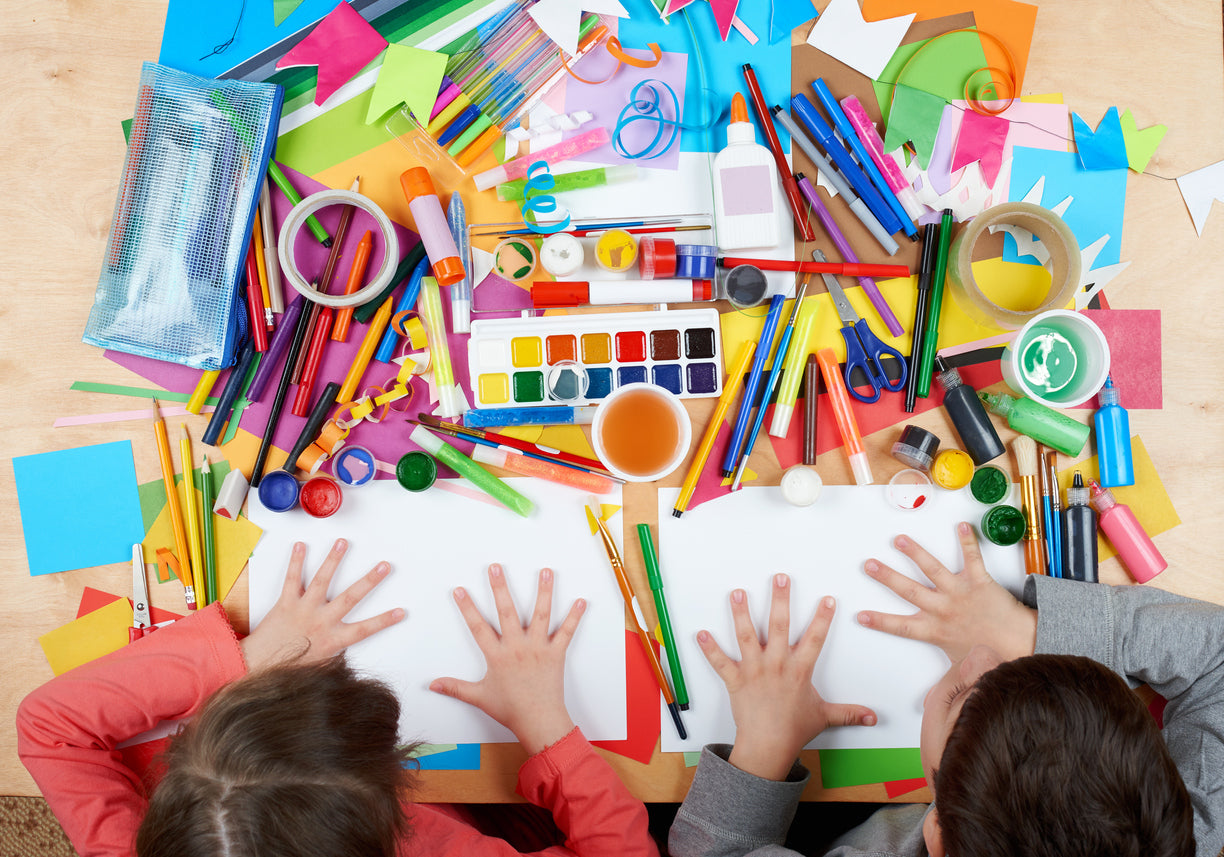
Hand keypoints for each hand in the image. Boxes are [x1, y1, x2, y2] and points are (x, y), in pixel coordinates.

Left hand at [241, 539, 403, 671]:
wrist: (258, 666)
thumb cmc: (289, 669)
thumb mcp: (319, 666)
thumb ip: (334, 652)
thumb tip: (344, 645)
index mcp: (332, 640)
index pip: (364, 630)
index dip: (384, 621)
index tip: (401, 611)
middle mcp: (321, 622)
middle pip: (350, 598)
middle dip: (370, 581)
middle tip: (384, 566)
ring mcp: (304, 610)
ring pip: (322, 581)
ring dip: (334, 560)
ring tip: (343, 542)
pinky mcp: (286, 603)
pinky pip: (292, 579)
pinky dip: (296, 561)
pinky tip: (300, 545)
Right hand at [430, 565, 585, 755]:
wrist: (538, 721)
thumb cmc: (510, 710)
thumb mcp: (479, 697)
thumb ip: (455, 688)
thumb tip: (432, 684)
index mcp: (497, 656)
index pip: (478, 627)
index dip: (467, 608)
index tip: (459, 590)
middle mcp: (517, 647)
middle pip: (506, 612)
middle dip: (500, 588)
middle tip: (496, 567)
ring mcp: (538, 648)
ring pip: (541, 614)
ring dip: (543, 592)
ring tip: (545, 571)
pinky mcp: (556, 653)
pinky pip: (566, 632)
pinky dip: (575, 617)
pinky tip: (581, 601)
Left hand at [698, 574, 875, 781]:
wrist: (768, 747)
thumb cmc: (793, 730)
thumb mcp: (824, 716)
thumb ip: (849, 713)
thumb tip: (873, 717)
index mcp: (799, 670)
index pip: (815, 639)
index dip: (822, 618)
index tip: (827, 599)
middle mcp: (776, 665)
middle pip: (779, 626)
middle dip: (780, 600)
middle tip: (780, 577)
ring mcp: (754, 670)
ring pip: (747, 636)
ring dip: (741, 613)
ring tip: (738, 593)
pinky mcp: (735, 680)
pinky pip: (720, 662)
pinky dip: (709, 648)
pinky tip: (700, 633)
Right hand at [857, 523, 1037, 662]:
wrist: (1022, 646)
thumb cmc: (993, 657)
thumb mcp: (961, 669)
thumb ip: (945, 675)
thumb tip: (933, 698)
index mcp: (935, 631)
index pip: (900, 627)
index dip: (879, 621)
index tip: (860, 615)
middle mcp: (943, 609)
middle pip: (908, 590)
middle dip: (886, 576)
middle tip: (869, 564)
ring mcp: (960, 593)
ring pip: (932, 569)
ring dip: (914, 552)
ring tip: (899, 539)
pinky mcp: (980, 582)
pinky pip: (972, 558)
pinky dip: (967, 540)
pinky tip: (961, 525)